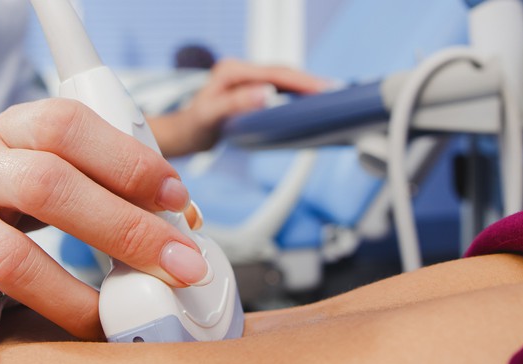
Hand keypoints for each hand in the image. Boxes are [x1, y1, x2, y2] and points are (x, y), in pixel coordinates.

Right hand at [0, 99, 211, 342]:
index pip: (70, 127)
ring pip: (0, 250)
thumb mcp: (27, 153)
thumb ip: (91, 175)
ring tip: (103, 323)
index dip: (127, 159)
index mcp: (10, 130)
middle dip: (122, 229)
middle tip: (179, 265)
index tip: (176, 196)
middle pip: (49, 187)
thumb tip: (178, 219)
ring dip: (62, 292)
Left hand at [150, 59, 327, 156]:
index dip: (302, 80)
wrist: (184, 134)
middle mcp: (241, 69)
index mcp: (232, 70)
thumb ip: (236, 104)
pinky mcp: (252, 88)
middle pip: (283, 72)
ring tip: (332, 97)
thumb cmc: (194, 127)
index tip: (324, 89)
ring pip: (284, 79)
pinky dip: (297, 94)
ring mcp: (247, 78)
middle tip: (338, 93)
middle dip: (311, 82)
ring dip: (306, 87)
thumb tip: (266, 94)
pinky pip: (280, 87)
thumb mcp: (210, 117)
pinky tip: (312, 103)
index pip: (274, 72)